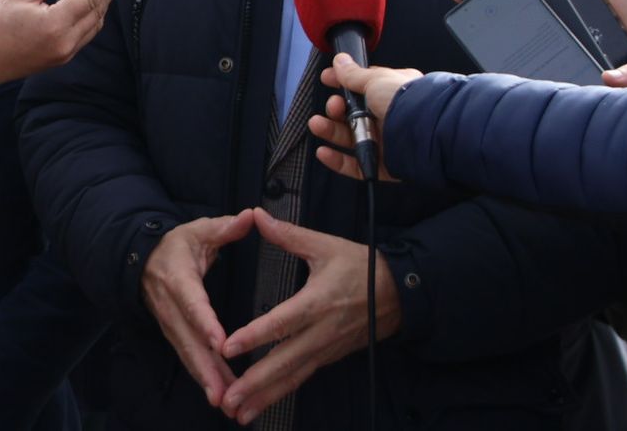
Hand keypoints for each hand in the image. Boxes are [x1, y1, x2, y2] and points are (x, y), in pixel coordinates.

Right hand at [141, 211, 253, 409]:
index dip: (204, 323)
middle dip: (205, 368)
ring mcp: (170, 323)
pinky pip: (188, 357)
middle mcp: (170, 306)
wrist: (143, 259)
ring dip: (205, 378)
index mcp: (178, 277)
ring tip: (223, 401)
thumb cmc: (177, 245)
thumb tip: (249, 216)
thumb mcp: (199, 230)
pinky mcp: (174, 334)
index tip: (219, 343)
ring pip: (187, 354)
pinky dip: (203, 376)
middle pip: (188, 339)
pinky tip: (220, 394)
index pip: (191, 303)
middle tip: (222, 392)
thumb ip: (224, 227)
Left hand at [219, 209, 398, 424]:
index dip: (255, 335)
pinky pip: (301, 378)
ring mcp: (325, 349)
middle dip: (254, 383)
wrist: (399, 294)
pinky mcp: (328, 358)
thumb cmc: (361, 266)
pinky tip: (260, 406)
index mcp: (317, 302)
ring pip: (292, 377)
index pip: (282, 322)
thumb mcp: (326, 245)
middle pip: (284, 362)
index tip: (228, 347)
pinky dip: (280, 394)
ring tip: (238, 413)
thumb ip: (288, 235)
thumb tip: (257, 215)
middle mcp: (320, 332)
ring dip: (264, 397)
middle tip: (227, 399)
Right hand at [310, 56, 418, 180]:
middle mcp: (389, 116)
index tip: (326, 79)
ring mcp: (386, 140)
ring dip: (331, 131)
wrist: (425, 131)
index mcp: (392, 91)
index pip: (362, 86)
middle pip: (353, 113)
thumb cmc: (406, 101)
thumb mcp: (376, 79)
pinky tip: (324, 152)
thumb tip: (340, 61)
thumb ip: (354, 74)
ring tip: (317, 124)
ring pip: (351, 138)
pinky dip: (338, 160)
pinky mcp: (384, 164)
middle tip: (333, 106)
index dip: (342, 82)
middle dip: (336, 108)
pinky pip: (356, 164)